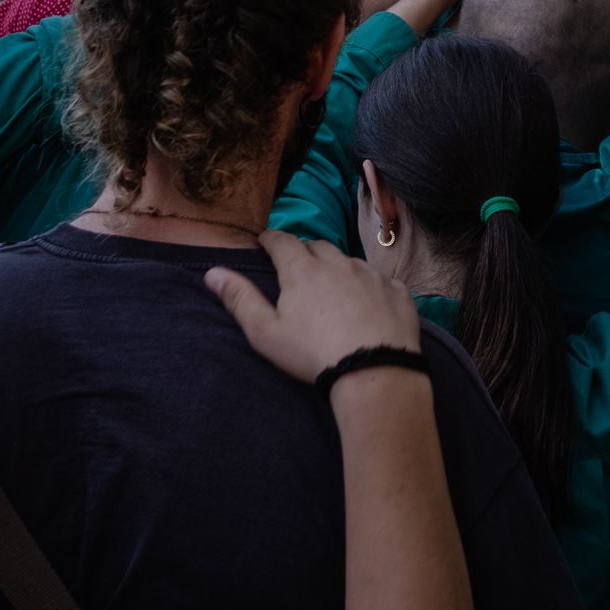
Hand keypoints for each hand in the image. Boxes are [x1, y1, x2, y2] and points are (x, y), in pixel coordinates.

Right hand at [206, 231, 419, 384]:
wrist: (373, 371)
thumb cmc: (312, 354)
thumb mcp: (265, 332)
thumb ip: (240, 299)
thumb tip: (213, 272)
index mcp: (303, 270)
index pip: (283, 241)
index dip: (271, 239)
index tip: (265, 241)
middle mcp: (339, 264)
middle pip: (318, 245)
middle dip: (304, 250)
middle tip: (297, 265)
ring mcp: (372, 275)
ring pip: (350, 260)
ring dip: (338, 267)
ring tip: (332, 285)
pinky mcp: (397, 290)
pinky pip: (381, 279)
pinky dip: (370, 285)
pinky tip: (368, 301)